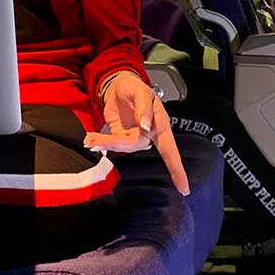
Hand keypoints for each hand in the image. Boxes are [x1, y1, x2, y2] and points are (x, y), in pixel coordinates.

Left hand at [83, 71, 189, 195]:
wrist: (118, 85)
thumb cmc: (135, 87)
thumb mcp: (142, 92)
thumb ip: (144, 108)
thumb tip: (144, 126)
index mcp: (160, 125)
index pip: (171, 150)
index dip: (177, 170)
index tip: (184, 188)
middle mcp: (149, 134)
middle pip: (135, 145)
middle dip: (115, 144)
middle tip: (94, 141)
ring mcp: (134, 136)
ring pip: (122, 146)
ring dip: (105, 143)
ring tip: (90, 140)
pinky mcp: (121, 136)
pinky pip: (113, 144)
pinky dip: (100, 142)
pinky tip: (91, 139)